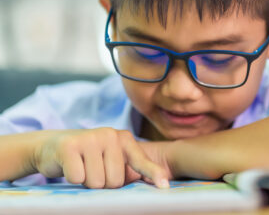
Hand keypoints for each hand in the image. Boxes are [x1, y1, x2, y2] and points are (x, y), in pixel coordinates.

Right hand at [32, 128, 170, 188]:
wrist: (52, 146)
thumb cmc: (89, 157)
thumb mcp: (113, 158)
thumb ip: (133, 168)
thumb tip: (160, 184)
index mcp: (124, 138)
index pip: (141, 161)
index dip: (153, 173)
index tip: (164, 186)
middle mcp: (110, 134)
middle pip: (115, 181)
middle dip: (103, 183)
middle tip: (92, 169)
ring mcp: (90, 138)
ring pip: (97, 183)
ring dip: (87, 182)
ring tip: (82, 167)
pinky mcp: (70, 147)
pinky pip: (78, 178)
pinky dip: (73, 178)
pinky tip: (69, 166)